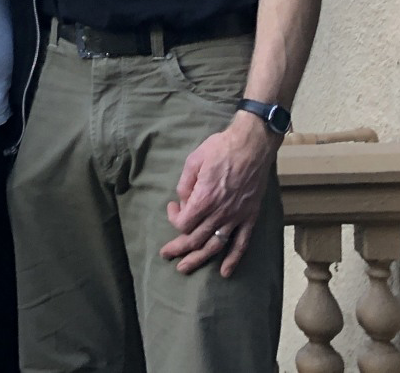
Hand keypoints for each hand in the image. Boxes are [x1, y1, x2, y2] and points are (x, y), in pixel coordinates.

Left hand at [160, 112, 279, 276]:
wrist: (251, 146)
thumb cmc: (220, 149)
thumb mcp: (194, 160)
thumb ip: (185, 184)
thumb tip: (182, 201)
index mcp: (204, 198)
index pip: (183, 222)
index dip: (173, 217)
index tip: (173, 206)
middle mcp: (220, 212)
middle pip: (196, 239)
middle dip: (179, 249)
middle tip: (166, 255)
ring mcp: (237, 217)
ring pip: (216, 246)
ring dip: (199, 259)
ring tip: (185, 268)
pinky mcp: (250, 217)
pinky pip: (241, 244)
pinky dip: (233, 260)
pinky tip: (225, 272)